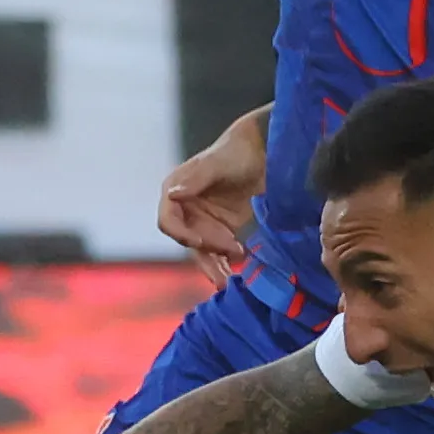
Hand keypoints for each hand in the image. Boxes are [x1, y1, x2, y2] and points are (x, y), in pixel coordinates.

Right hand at [157, 113, 266, 285]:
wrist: (265, 151)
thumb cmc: (237, 151)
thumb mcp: (217, 162)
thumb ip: (196, 178)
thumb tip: (172, 194)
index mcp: (176, 190)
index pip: (168, 220)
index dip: (181, 234)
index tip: (201, 242)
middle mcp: (186, 209)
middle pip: (187, 241)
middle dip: (205, 256)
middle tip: (227, 265)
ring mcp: (204, 221)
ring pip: (203, 252)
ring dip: (214, 268)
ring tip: (229, 282)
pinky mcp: (223, 230)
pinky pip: (218, 253)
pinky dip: (225, 265)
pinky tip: (236, 274)